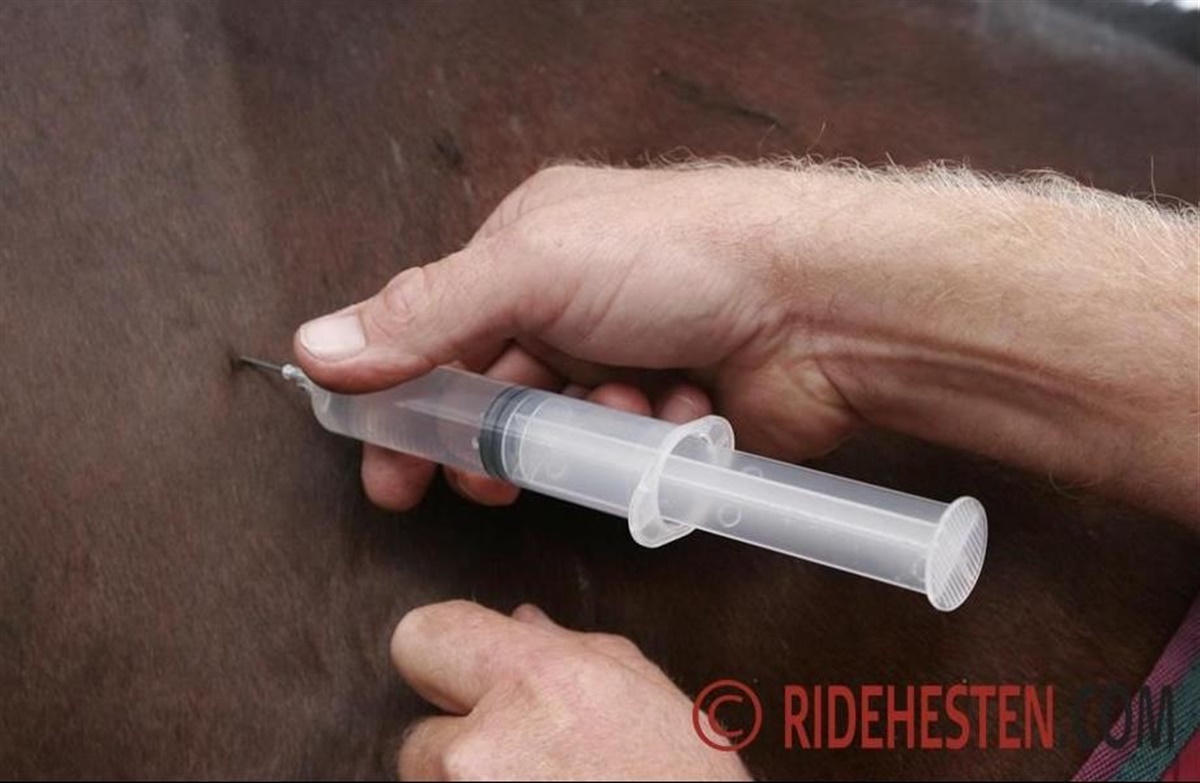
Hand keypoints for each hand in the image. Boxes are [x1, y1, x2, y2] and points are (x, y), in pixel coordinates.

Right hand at [294, 165, 857, 510]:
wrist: (820, 302)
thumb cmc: (682, 255)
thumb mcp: (532, 268)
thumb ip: (425, 316)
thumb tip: (315, 348)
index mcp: (527, 249)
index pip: (434, 332)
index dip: (404, 402)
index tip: (385, 467)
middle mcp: (571, 302)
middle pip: (493, 395)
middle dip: (490, 441)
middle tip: (479, 484)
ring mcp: (623, 359)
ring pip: (559, 434)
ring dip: (580, 437)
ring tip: (618, 414)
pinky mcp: (669, 413)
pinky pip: (622, 456)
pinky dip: (640, 445)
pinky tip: (673, 414)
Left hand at [392, 600, 750, 780]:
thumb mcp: (644, 696)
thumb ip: (571, 650)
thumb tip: (523, 622)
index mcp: (537, 683)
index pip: (424, 634)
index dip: (443, 653)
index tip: (461, 674)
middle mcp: (487, 749)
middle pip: (416, 734)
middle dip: (455, 742)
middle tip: (514, 756)